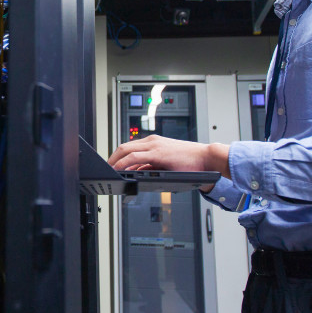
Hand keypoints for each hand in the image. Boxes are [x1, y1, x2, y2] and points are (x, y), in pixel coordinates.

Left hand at [107, 134, 229, 191]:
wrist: (206, 158)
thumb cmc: (190, 161)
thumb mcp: (166, 163)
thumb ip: (151, 165)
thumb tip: (138, 171)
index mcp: (154, 142)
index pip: (130, 146)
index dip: (117, 155)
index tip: (111, 163)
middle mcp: (152, 141)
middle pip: (124, 146)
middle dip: (112, 157)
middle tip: (105, 167)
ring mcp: (154, 145)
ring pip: (126, 149)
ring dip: (115, 160)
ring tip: (108, 170)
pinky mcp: (157, 153)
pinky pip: (134, 156)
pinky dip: (123, 163)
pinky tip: (118, 169)